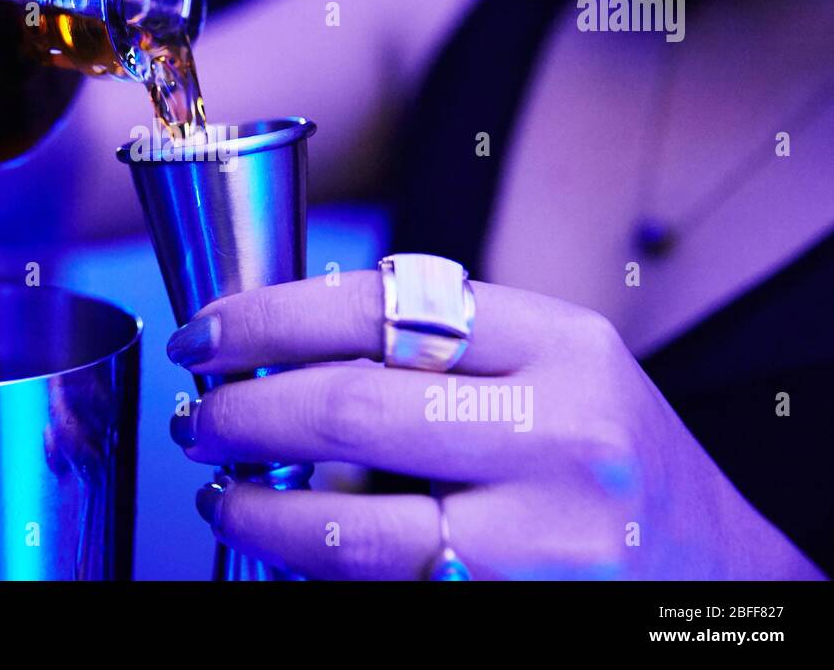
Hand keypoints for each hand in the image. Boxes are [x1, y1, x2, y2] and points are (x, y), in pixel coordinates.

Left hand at [165, 270, 822, 578]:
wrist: (717, 573)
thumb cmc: (610, 455)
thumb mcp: (554, 367)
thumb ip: (441, 346)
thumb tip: (282, 342)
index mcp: (559, 344)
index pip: (379, 307)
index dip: (267, 317)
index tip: (208, 332)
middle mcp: (559, 435)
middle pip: (350, 409)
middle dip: (242, 410)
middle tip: (199, 412)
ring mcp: (544, 539)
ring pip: (351, 526)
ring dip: (256, 506)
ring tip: (217, 488)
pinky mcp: (517, 609)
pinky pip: (382, 588)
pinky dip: (310, 563)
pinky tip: (283, 541)